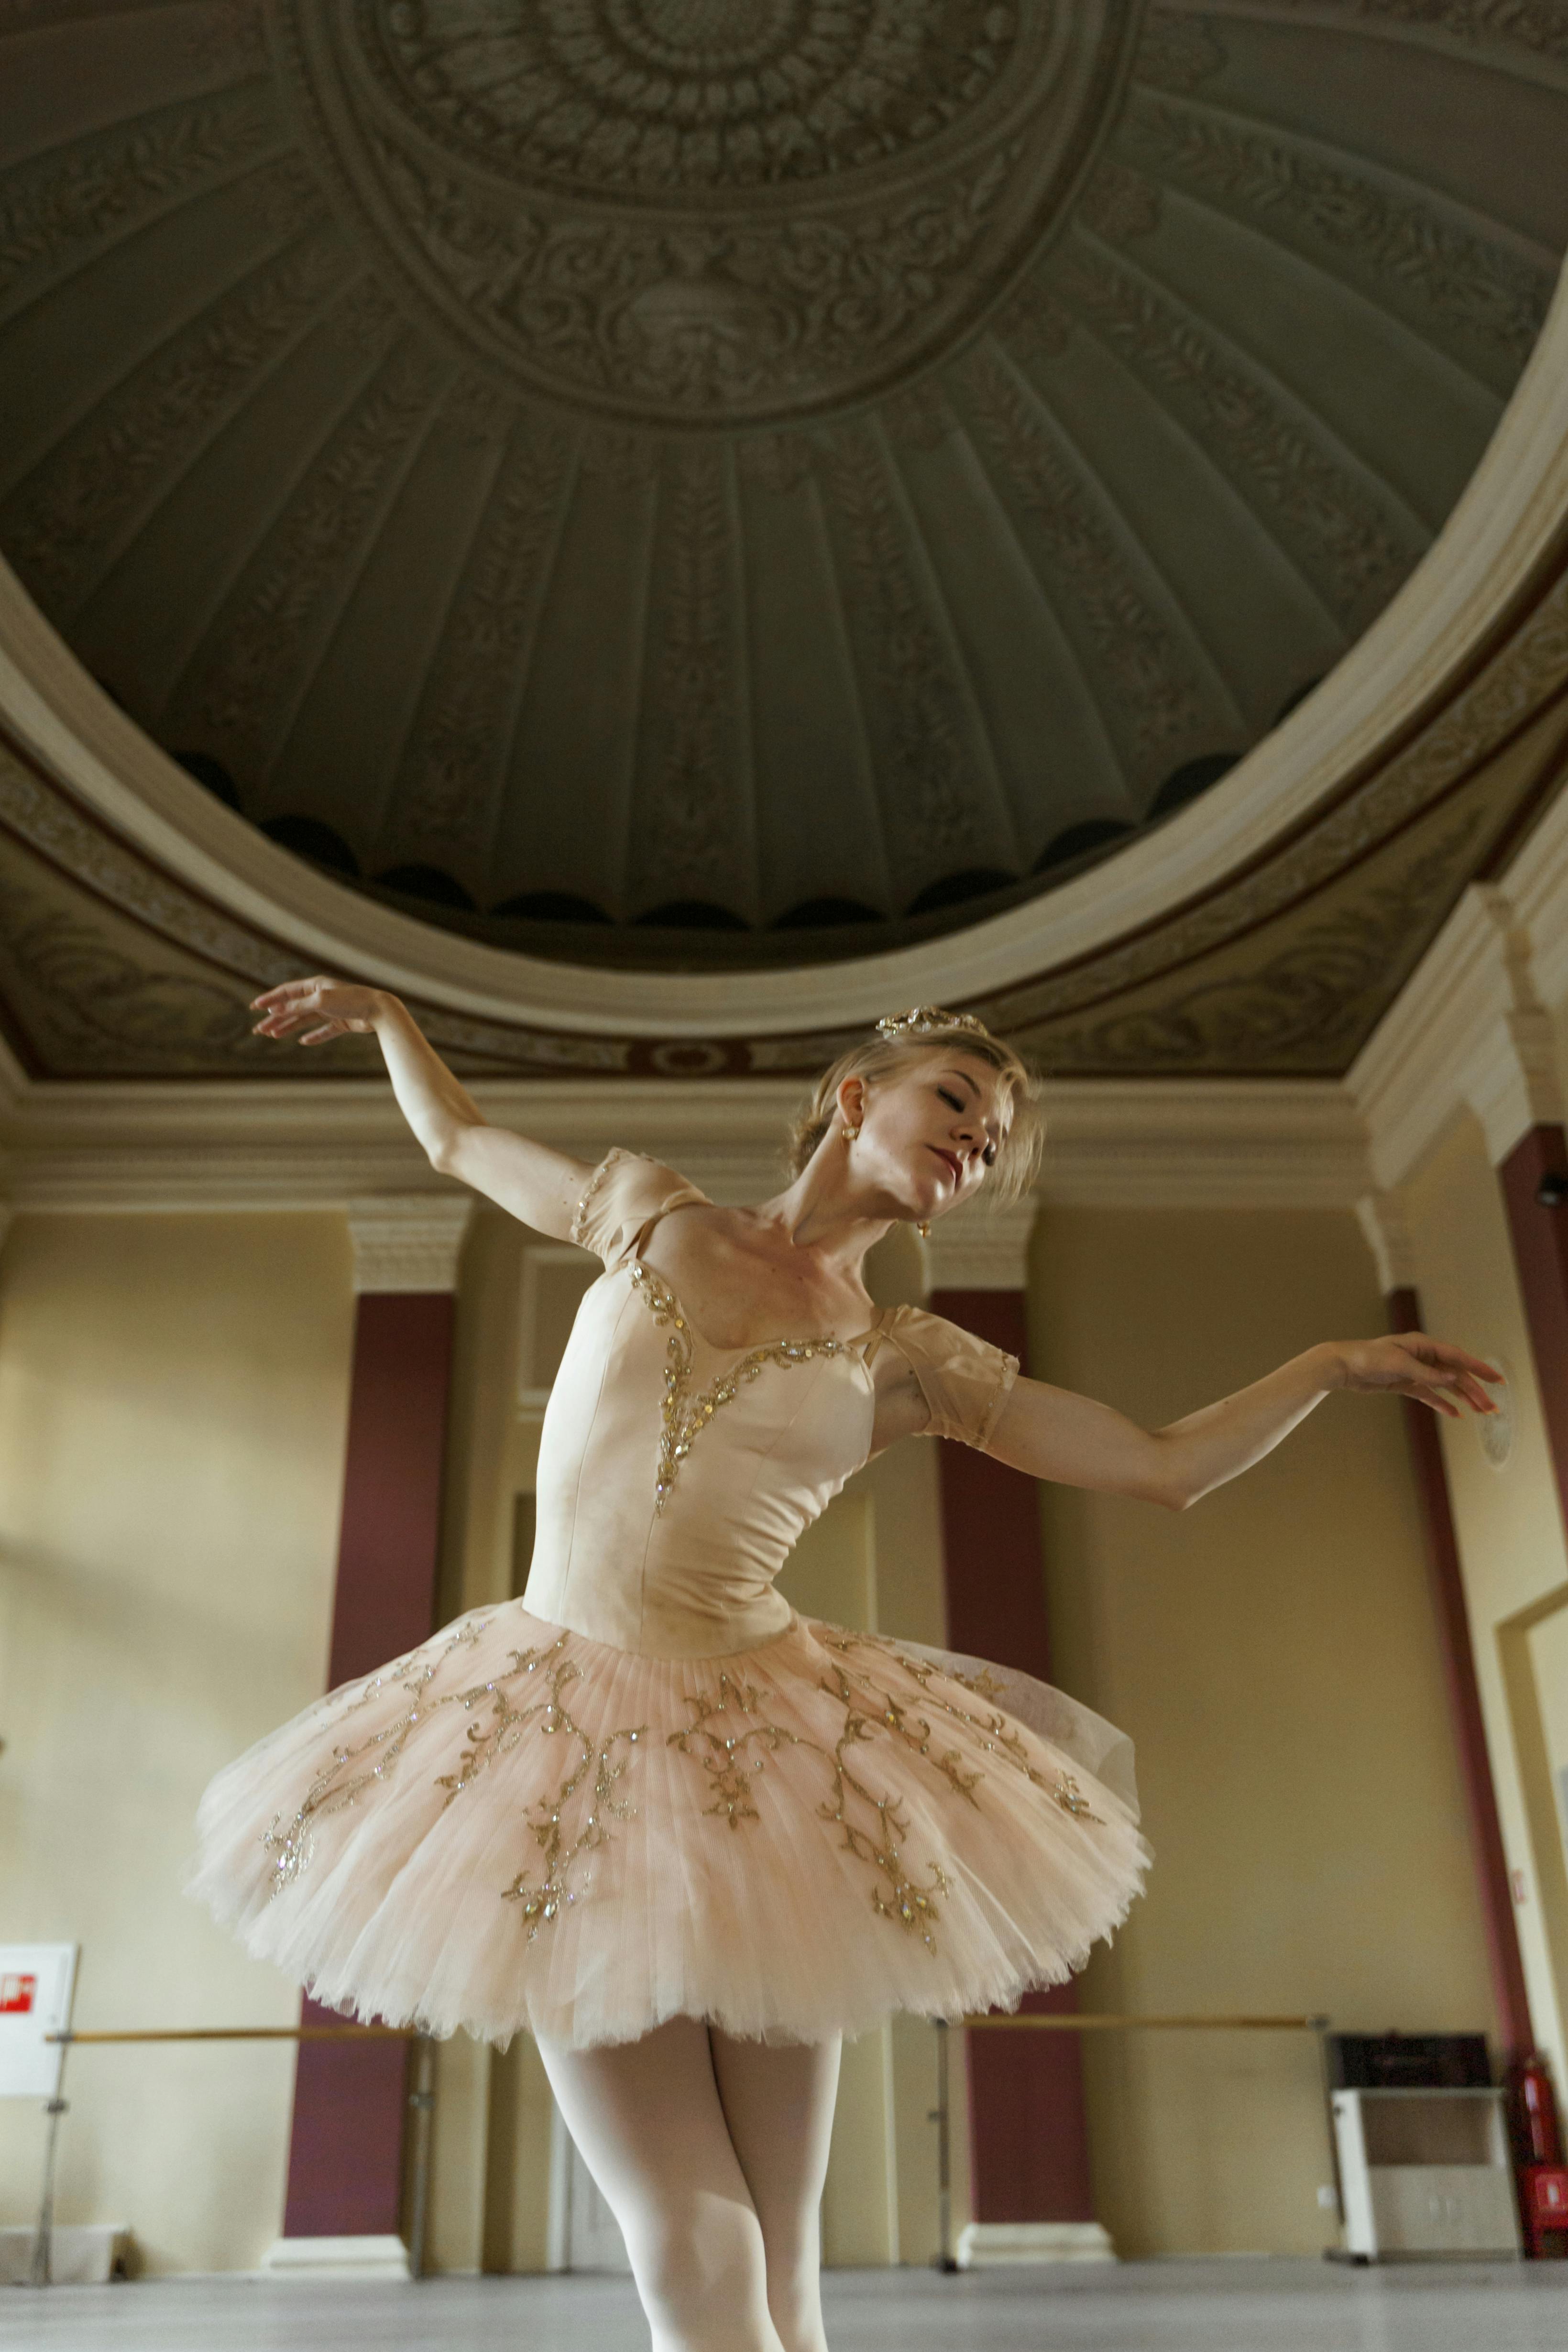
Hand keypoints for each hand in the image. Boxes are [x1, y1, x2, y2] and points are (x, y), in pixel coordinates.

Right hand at [250, 977, 388, 1046]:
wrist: (379, 1010)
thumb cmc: (351, 1000)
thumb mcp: (320, 1001)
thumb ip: (298, 1006)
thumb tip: (276, 1009)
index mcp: (315, 985)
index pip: (287, 992)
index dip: (270, 999)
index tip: (254, 1007)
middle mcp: (322, 996)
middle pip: (293, 1008)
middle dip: (275, 1018)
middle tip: (259, 1030)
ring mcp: (332, 1010)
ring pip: (305, 1020)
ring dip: (289, 1027)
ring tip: (273, 1035)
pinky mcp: (342, 1022)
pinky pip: (324, 1030)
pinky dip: (314, 1036)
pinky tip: (303, 1042)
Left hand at [1329, 1334, 1501, 1418]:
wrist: (1343, 1366)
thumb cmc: (1369, 1358)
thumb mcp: (1399, 1363)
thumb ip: (1427, 1373)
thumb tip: (1452, 1378)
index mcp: (1423, 1345)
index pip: (1458, 1357)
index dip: (1479, 1368)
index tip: (1497, 1379)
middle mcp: (1422, 1356)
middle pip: (1455, 1374)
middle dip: (1474, 1390)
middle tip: (1491, 1408)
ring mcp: (1415, 1370)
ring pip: (1445, 1385)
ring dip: (1462, 1398)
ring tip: (1481, 1412)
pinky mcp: (1405, 1383)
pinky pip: (1429, 1394)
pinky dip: (1441, 1403)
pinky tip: (1455, 1413)